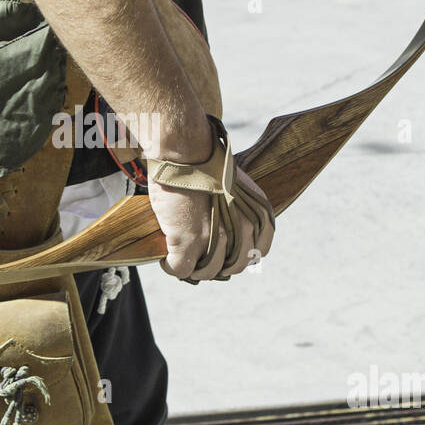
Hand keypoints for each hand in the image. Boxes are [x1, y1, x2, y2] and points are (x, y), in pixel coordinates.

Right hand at [149, 166, 273, 281]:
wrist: (186, 151)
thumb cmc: (206, 161)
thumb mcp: (236, 188)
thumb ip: (238, 211)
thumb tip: (224, 228)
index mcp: (259, 218)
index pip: (255, 254)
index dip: (236, 258)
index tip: (222, 256)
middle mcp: (243, 232)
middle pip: (232, 267)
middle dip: (216, 266)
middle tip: (199, 259)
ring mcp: (215, 240)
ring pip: (206, 272)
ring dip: (193, 269)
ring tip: (180, 260)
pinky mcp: (188, 243)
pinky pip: (181, 270)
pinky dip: (171, 268)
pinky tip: (166, 260)